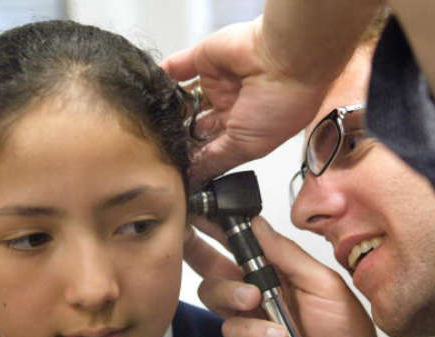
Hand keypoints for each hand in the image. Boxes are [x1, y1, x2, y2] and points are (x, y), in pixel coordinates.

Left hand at [162, 18, 328, 186]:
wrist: (285, 59)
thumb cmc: (281, 104)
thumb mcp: (247, 146)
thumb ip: (216, 161)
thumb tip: (195, 179)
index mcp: (245, 130)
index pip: (212, 148)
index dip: (194, 159)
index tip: (174, 170)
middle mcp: (231, 107)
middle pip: (195, 126)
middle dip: (178, 138)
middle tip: (157, 150)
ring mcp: (217, 83)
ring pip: (184, 101)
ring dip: (168, 113)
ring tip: (150, 128)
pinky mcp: (204, 60)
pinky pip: (177, 68)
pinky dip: (161, 79)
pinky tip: (149, 93)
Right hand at [184, 216, 401, 336]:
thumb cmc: (342, 328)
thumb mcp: (322, 282)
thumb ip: (287, 254)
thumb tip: (258, 224)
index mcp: (272, 270)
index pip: (239, 243)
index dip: (219, 228)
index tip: (204, 214)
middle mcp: (253, 290)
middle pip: (212, 265)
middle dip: (197, 249)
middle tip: (189, 236)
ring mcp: (244, 318)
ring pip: (212, 293)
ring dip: (229, 291)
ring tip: (254, 299)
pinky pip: (231, 330)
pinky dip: (253, 330)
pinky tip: (277, 336)